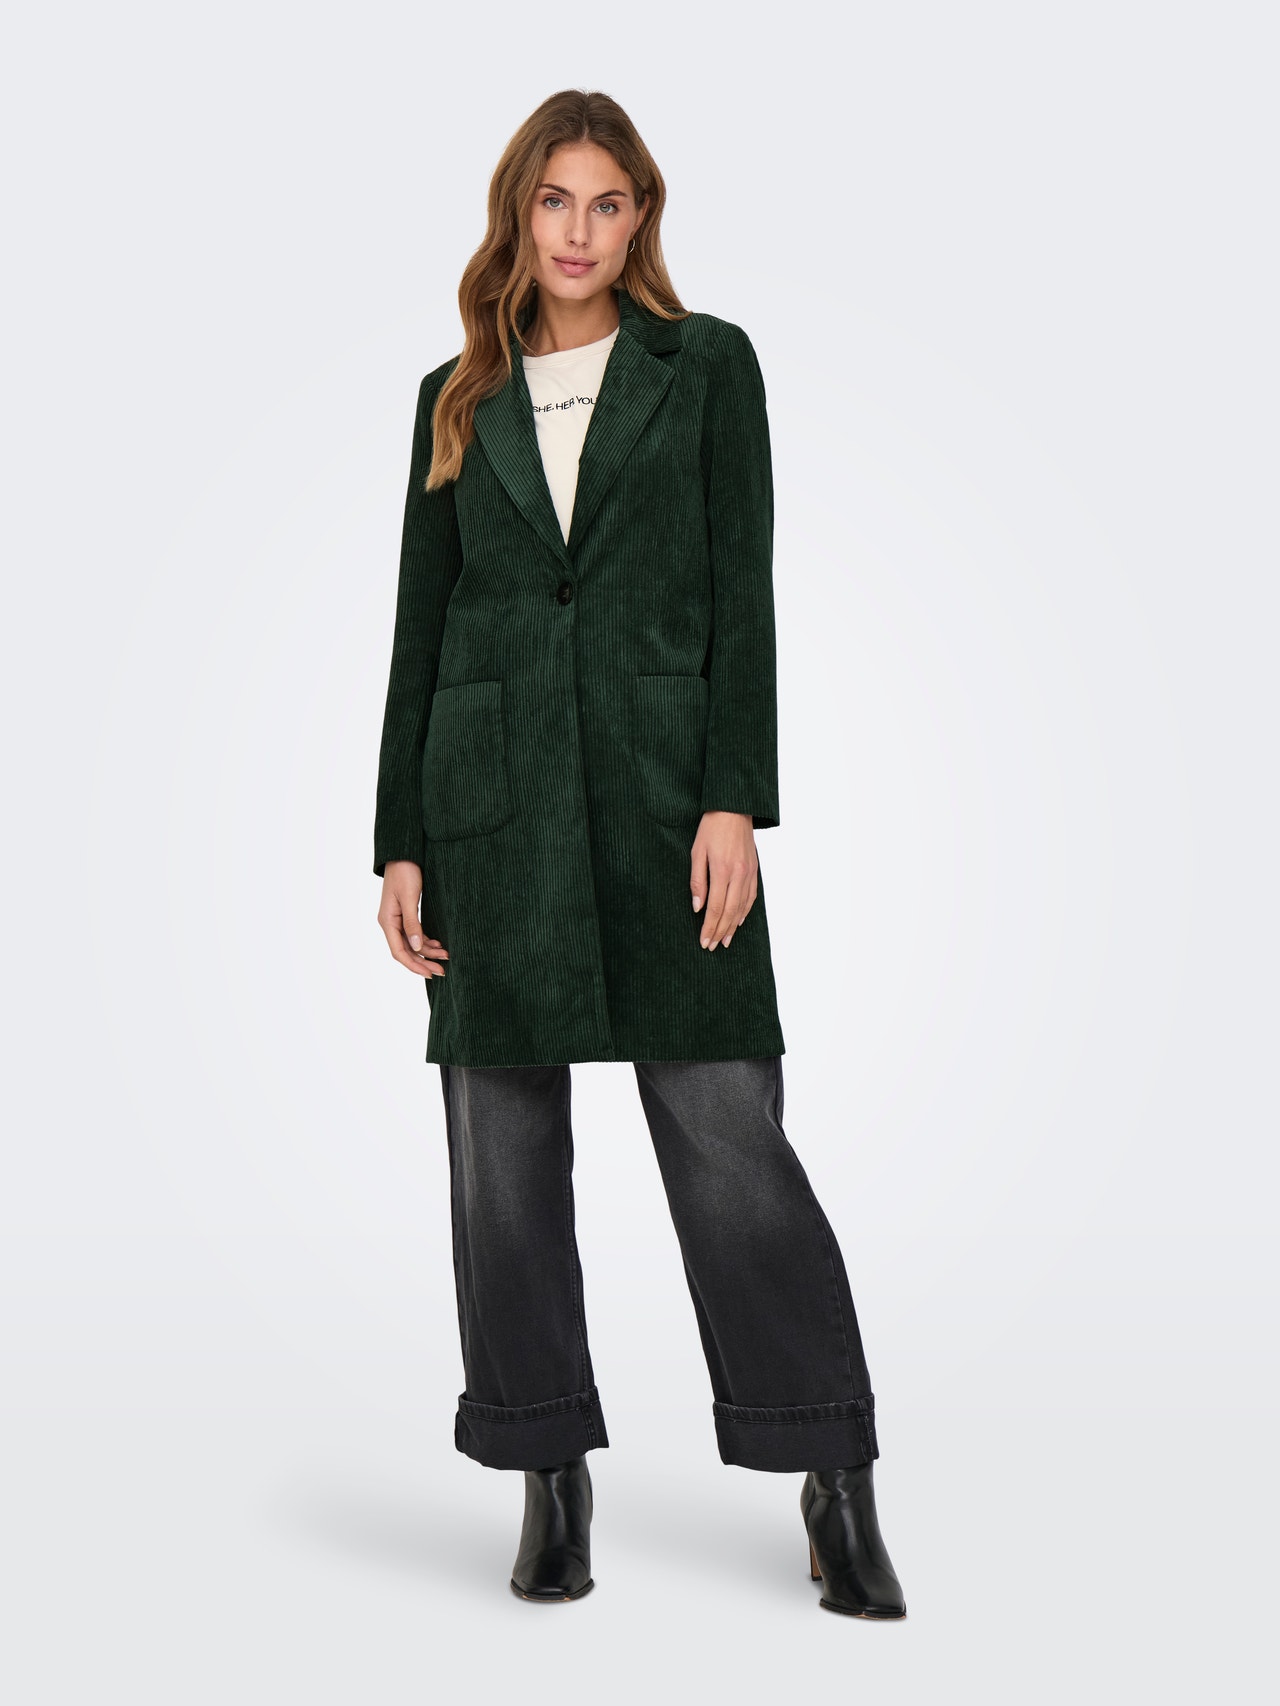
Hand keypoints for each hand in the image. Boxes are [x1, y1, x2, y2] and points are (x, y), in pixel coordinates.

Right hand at [378, 861, 448, 977]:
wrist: (403, 854)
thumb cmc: (405, 872)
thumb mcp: (410, 897)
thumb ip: (412, 923)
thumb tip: (416, 946)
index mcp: (387, 921)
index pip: (399, 952)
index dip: (414, 965)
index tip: (430, 973)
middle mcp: (390, 923)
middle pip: (406, 951)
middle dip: (424, 962)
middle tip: (443, 971)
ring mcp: (397, 920)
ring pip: (412, 944)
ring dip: (428, 952)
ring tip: (446, 956)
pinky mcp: (405, 914)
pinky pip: (414, 934)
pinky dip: (426, 941)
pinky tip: (439, 944)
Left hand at [690, 812, 758, 949]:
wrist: (734, 808)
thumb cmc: (711, 827)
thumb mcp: (697, 851)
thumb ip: (697, 881)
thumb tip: (697, 906)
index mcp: (722, 870)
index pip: (716, 907)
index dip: (709, 927)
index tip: (704, 941)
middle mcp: (739, 874)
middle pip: (730, 912)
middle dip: (720, 932)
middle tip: (712, 946)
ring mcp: (749, 873)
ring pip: (742, 907)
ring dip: (734, 926)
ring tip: (726, 941)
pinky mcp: (755, 870)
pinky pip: (752, 896)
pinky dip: (745, 911)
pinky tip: (739, 920)